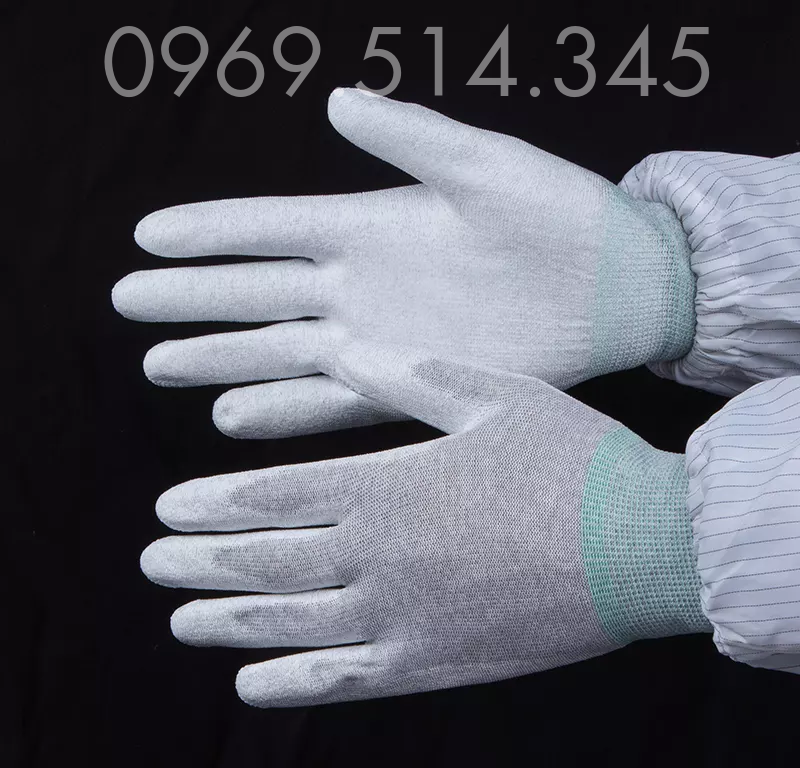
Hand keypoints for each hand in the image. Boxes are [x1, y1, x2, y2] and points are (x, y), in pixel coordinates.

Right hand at [114, 88, 693, 437]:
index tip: (146, 236)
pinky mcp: (411, 382)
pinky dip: (287, 411)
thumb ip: (409, 137)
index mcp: (369, 223)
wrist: (613, 287)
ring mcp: (382, 337)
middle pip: (256, 293)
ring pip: (282, 350)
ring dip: (223, 360)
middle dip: (192, 300)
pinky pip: (335, 400)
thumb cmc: (557, 213)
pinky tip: (237, 420)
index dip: (208, 232)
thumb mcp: (482, 164)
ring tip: (163, 368)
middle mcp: (361, 284)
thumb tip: (335, 99)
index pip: (267, 226)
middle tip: (129, 307)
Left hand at [140, 344, 706, 706]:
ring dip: (227, 622)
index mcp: (389, 485)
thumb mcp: (494, 392)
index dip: (211, 505)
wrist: (644, 543)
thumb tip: (342, 346)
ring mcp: (404, 617)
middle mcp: (381, 556)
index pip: (271, 497)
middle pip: (265, 562)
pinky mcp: (434, 662)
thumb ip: (410, 374)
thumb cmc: (572, 458)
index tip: (168, 510)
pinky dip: (290, 683)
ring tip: (181, 619)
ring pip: (290, 624)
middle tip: (153, 563)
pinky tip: (250, 684)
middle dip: (199, 563)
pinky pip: (344, 680)